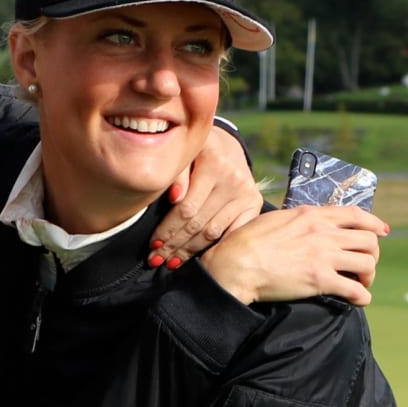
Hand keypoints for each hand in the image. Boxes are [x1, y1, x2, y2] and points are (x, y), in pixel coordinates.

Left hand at [150, 123, 261, 267]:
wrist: (225, 145)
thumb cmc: (194, 151)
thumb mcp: (182, 153)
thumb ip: (176, 172)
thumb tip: (174, 198)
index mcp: (212, 160)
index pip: (186, 207)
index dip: (167, 229)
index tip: (152, 245)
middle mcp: (233, 178)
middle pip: (197, 222)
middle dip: (174, 244)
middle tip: (157, 260)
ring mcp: (246, 193)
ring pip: (212, 231)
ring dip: (189, 250)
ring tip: (171, 262)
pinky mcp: (255, 203)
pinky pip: (232, 233)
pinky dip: (214, 248)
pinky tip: (199, 260)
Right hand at [198, 205, 387, 305]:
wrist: (236, 265)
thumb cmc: (247, 242)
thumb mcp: (276, 218)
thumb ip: (298, 219)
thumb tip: (304, 222)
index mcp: (313, 216)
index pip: (356, 214)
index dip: (374, 223)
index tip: (382, 231)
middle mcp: (324, 233)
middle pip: (368, 240)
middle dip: (372, 254)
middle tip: (363, 266)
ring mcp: (324, 256)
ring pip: (368, 262)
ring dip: (368, 275)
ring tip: (360, 283)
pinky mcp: (320, 280)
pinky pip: (356, 289)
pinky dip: (362, 297)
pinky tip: (358, 301)